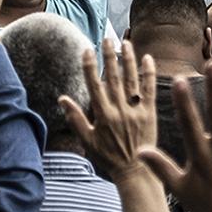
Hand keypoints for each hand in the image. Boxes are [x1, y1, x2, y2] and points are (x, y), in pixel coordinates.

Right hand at [59, 36, 156, 180]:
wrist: (134, 171)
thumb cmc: (108, 158)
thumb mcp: (87, 141)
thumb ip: (75, 119)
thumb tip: (62, 98)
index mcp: (103, 115)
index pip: (94, 85)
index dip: (90, 67)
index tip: (87, 50)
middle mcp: (119, 110)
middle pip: (113, 77)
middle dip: (109, 56)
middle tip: (106, 39)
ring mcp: (136, 110)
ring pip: (131, 80)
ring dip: (128, 59)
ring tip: (126, 42)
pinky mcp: (149, 113)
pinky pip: (150, 89)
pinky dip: (149, 73)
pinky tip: (148, 58)